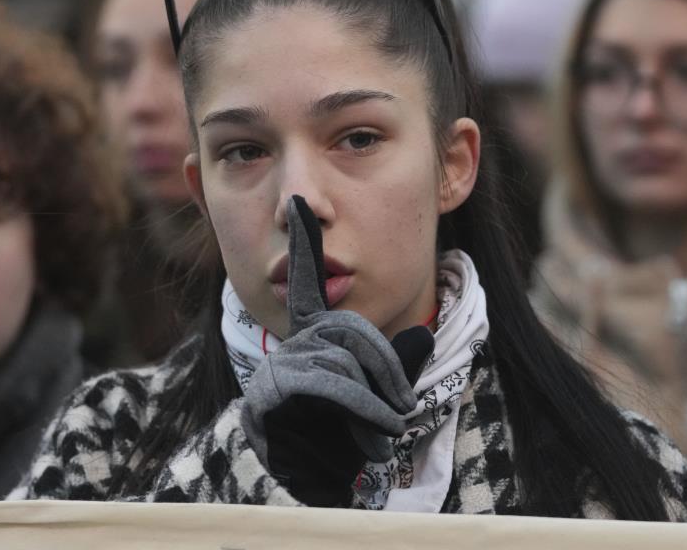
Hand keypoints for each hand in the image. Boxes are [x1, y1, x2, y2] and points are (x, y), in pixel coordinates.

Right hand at [240, 195, 433, 504]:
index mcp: (315, 332)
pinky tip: (364, 443)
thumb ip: (399, 362)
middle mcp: (291, 345)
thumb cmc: (356, 429)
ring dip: (374, 404)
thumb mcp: (385, 391)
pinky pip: (326, 390)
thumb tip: (420, 333)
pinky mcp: (266, 403)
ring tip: (384, 432)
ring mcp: (276, 373)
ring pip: (337, 365)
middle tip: (400, 409)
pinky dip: (359, 414)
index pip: (309, 280)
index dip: (306, 242)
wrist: (325, 480)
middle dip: (382, 369)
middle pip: (344, 331)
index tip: (302, 205)